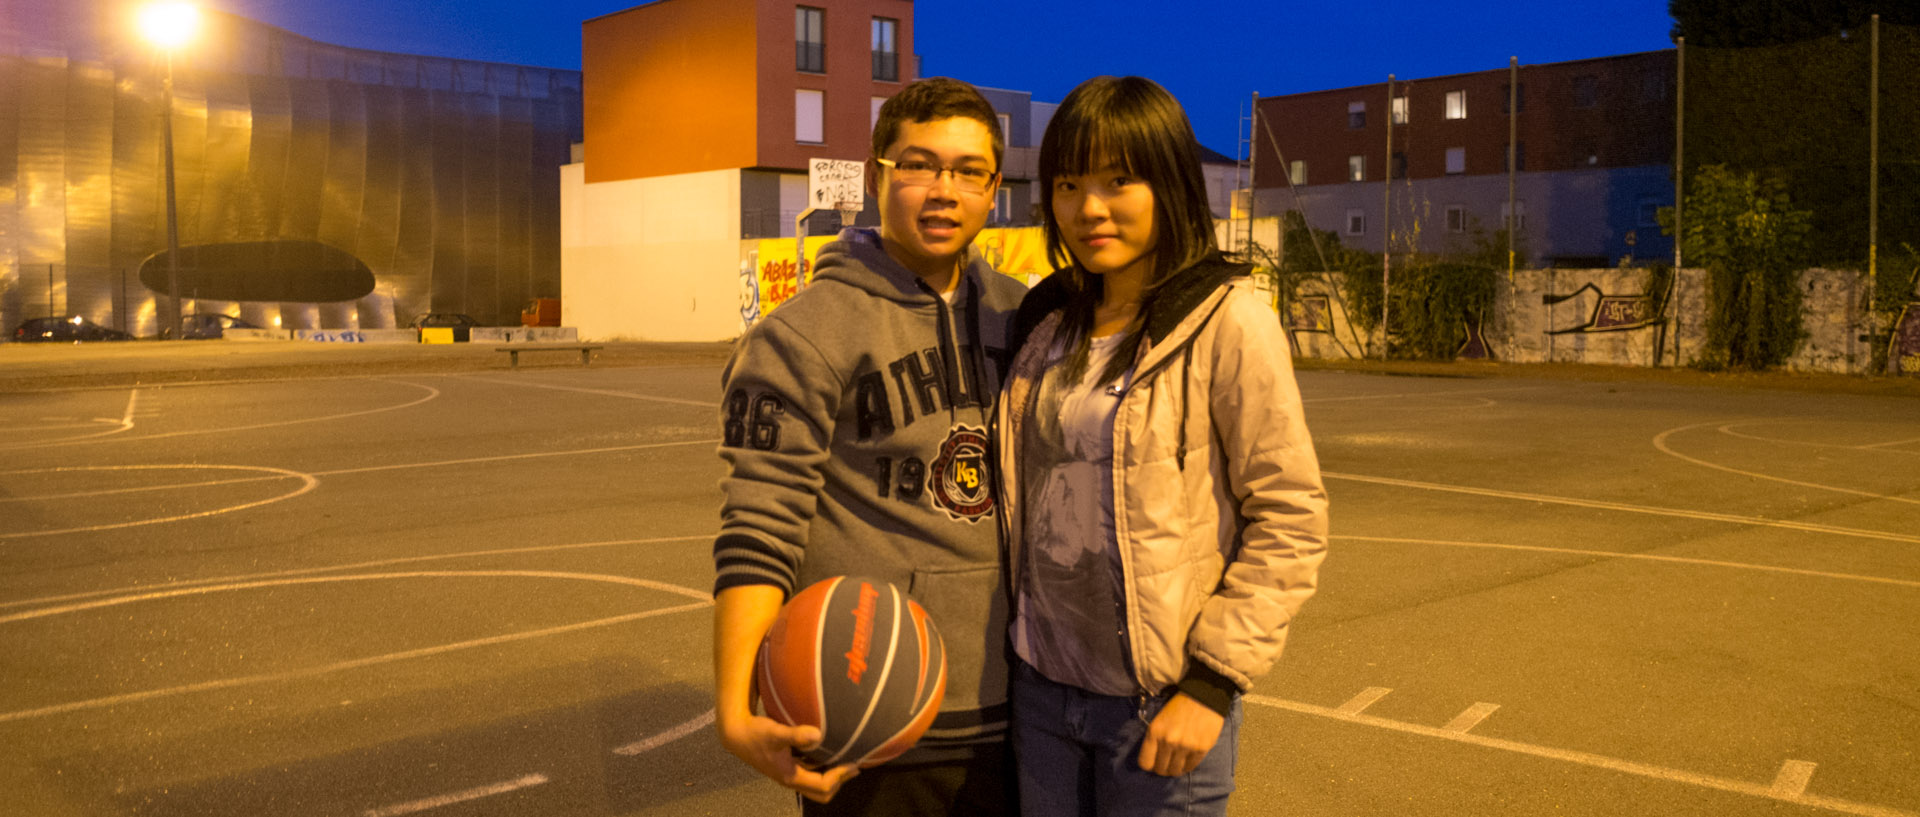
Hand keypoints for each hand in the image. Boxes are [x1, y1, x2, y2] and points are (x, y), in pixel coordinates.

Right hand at [717, 712, 859, 802]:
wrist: (736, 735)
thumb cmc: (755, 734)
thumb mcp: (775, 733)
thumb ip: (796, 735)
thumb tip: (818, 734)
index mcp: (790, 776)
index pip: (822, 786)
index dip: (840, 776)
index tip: (854, 764)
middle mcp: (790, 779)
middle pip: (821, 793)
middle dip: (839, 782)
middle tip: (853, 766)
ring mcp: (788, 774)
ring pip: (815, 785)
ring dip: (831, 776)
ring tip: (845, 760)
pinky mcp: (786, 766)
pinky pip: (809, 773)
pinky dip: (822, 768)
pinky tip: (827, 751)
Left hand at [1136, 692, 1225, 777]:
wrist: (1203, 696)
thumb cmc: (1179, 707)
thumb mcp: (1160, 720)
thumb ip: (1156, 739)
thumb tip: (1154, 759)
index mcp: (1154, 732)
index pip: (1145, 762)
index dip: (1149, 765)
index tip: (1153, 763)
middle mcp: (1168, 741)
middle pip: (1160, 769)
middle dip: (1162, 768)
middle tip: (1167, 763)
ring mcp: (1185, 746)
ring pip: (1175, 771)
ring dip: (1175, 769)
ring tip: (1178, 763)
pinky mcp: (1200, 749)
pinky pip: (1190, 767)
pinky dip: (1187, 766)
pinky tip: (1187, 759)